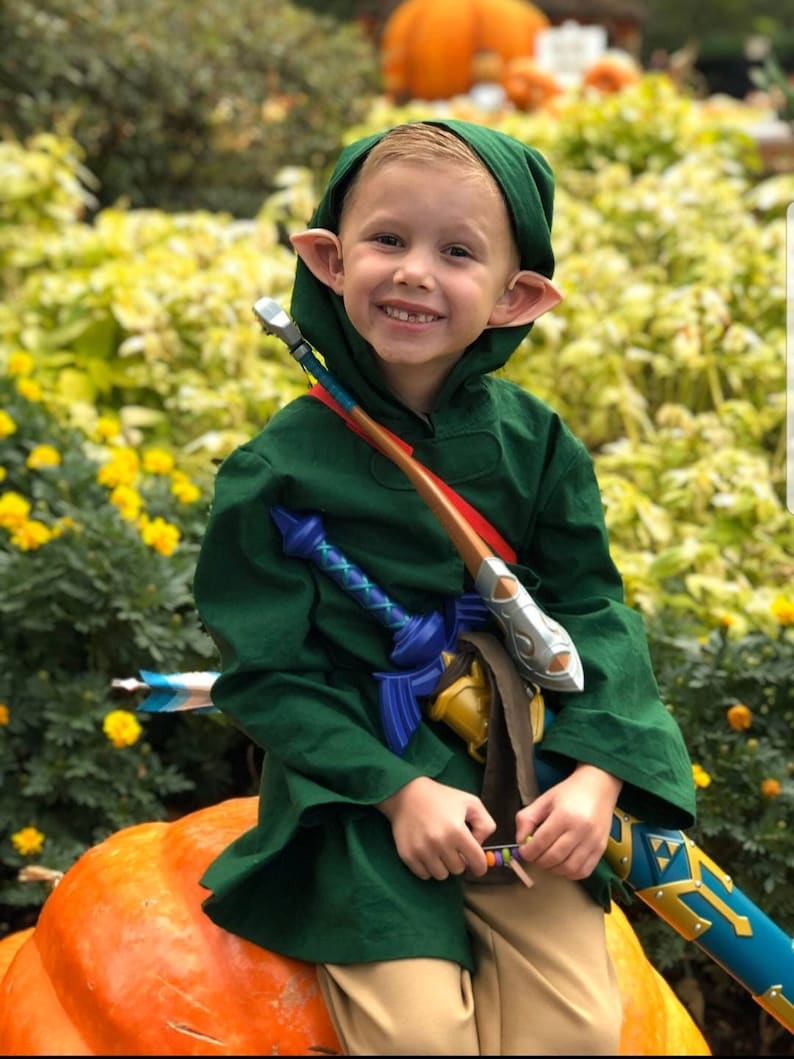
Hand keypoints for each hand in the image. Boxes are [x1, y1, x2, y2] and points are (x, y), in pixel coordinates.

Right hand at [377, 776, 495, 880]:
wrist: (406, 793)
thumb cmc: (441, 798)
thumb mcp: (471, 803)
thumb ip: (485, 825)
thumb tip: (480, 847)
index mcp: (457, 830)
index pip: (477, 862)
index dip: (480, 866)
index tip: (477, 865)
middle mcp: (439, 843)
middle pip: (458, 869)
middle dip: (459, 860)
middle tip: (453, 846)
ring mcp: (422, 850)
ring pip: (442, 875)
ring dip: (443, 865)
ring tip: (440, 849)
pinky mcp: (407, 855)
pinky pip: (424, 875)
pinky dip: (428, 867)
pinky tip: (427, 852)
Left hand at [516, 764, 621, 879]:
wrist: (598, 787)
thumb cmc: (569, 793)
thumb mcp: (543, 800)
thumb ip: (526, 819)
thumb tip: (520, 842)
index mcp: (563, 815)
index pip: (540, 843)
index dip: (527, 852)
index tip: (523, 851)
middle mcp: (580, 830)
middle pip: (553, 858)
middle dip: (538, 861)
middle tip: (534, 855)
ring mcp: (593, 842)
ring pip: (568, 868)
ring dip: (553, 869)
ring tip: (548, 859)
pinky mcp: (601, 850)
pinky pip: (583, 872)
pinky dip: (569, 873)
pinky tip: (563, 863)